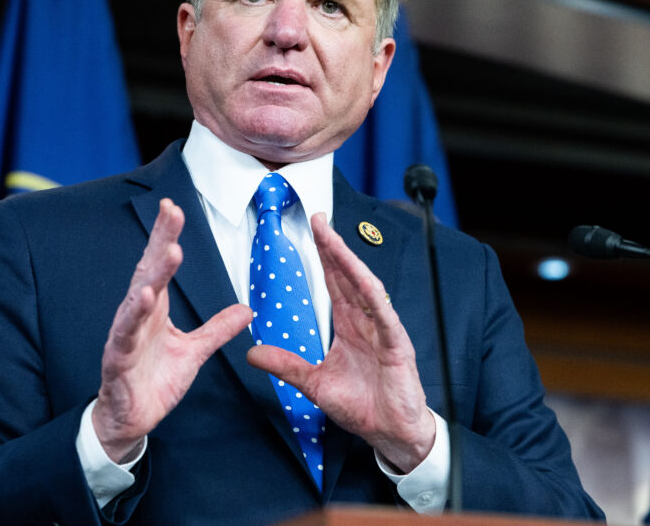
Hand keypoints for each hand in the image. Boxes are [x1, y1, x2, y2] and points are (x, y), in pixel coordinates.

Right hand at [92, 198, 252, 461]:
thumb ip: (217, 329)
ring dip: (154, 275)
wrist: (131, 420)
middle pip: (149, 271)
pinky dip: (134, 316)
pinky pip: (126, 334)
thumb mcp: (194, 352)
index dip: (166, 236)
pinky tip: (145, 298)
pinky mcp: (118, 358)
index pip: (161, 266)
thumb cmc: (154, 380)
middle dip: (160, 240)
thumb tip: (246, 309)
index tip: (174, 208)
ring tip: (170, 251)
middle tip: (171, 211)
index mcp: (155, 309)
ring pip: (138, 298)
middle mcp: (137, 315)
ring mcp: (126, 335)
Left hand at [247, 213, 434, 472]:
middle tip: (318, 218)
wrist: (391, 433)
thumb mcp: (314, 383)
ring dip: (349, 262)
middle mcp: (366, 321)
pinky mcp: (397, 344)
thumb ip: (286, 365)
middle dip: (333, 246)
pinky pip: (385, 315)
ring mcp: (383, 330)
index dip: (324, 255)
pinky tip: (363, 278)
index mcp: (349, 326)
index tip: (313, 228)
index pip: (334, 282)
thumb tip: (252, 352)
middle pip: (348, 275)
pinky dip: (374, 296)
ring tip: (333, 239)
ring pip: (364, 288)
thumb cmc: (362, 406)